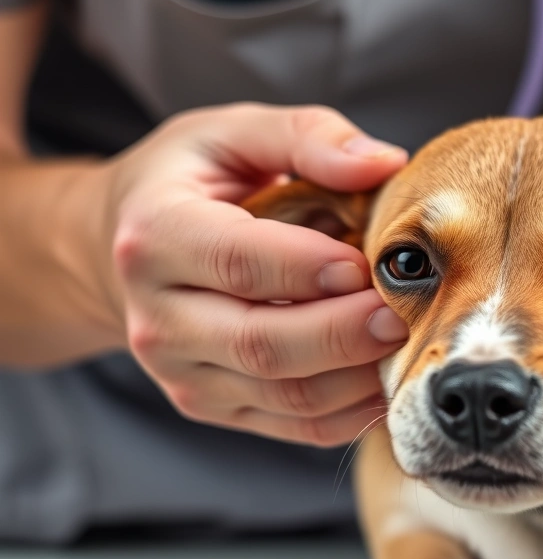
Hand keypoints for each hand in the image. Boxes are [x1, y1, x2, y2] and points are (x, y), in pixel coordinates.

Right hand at [101, 103, 408, 446]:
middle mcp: (158, 316)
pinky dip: (350, 412)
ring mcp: (181, 371)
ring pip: (283, 394)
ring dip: (355, 377)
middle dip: (344, 334)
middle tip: (403, 314)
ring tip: (404, 343)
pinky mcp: (211, 405)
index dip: (308, 269)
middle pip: (261, 343)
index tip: (365, 264)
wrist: (123, 245)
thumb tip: (385, 163)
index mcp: (156, 235)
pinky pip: (293, 425)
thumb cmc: (190, 181)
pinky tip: (385, 379)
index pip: (238, 263)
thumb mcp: (234, 133)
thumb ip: (309, 137)